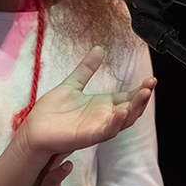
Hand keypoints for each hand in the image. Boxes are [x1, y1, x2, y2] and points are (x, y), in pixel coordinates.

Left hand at [17, 46, 155, 159]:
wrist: (35, 128)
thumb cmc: (52, 111)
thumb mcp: (72, 84)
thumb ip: (86, 68)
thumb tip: (98, 49)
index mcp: (101, 105)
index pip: (127, 97)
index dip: (140, 90)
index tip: (150, 79)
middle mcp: (103, 117)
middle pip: (130, 108)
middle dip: (142, 97)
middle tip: (150, 84)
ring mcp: (97, 127)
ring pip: (123, 120)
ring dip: (135, 108)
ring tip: (144, 94)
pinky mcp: (88, 136)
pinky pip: (106, 131)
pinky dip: (115, 122)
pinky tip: (121, 111)